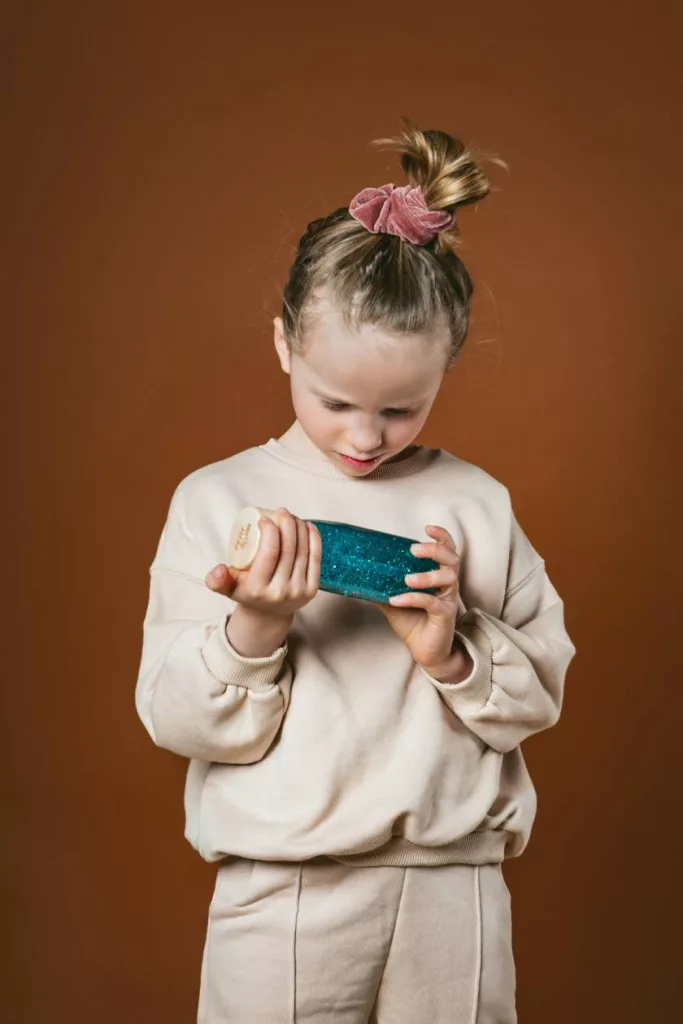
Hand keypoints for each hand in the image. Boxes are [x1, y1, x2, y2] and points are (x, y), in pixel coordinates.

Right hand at [205, 508, 321, 620]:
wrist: (268, 614)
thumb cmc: (246, 592)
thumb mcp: (227, 588)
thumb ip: (216, 580)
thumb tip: (219, 569)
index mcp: (257, 589)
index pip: (269, 553)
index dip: (270, 530)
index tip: (265, 518)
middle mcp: (280, 592)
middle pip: (288, 550)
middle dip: (287, 524)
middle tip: (281, 512)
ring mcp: (298, 592)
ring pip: (302, 552)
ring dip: (300, 528)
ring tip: (293, 517)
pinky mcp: (312, 590)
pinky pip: (315, 560)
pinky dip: (314, 540)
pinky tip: (309, 526)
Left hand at [372, 525, 465, 675]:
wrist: (424, 650)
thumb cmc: (412, 621)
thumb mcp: (394, 600)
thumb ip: (382, 586)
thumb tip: (358, 575)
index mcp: (439, 575)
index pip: (447, 550)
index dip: (441, 536)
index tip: (426, 528)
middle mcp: (448, 584)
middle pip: (451, 559)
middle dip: (434, 550)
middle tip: (413, 550)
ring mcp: (448, 599)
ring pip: (447, 578)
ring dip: (426, 576)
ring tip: (406, 578)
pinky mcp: (445, 615)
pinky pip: (432, 603)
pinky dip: (413, 599)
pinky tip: (396, 600)